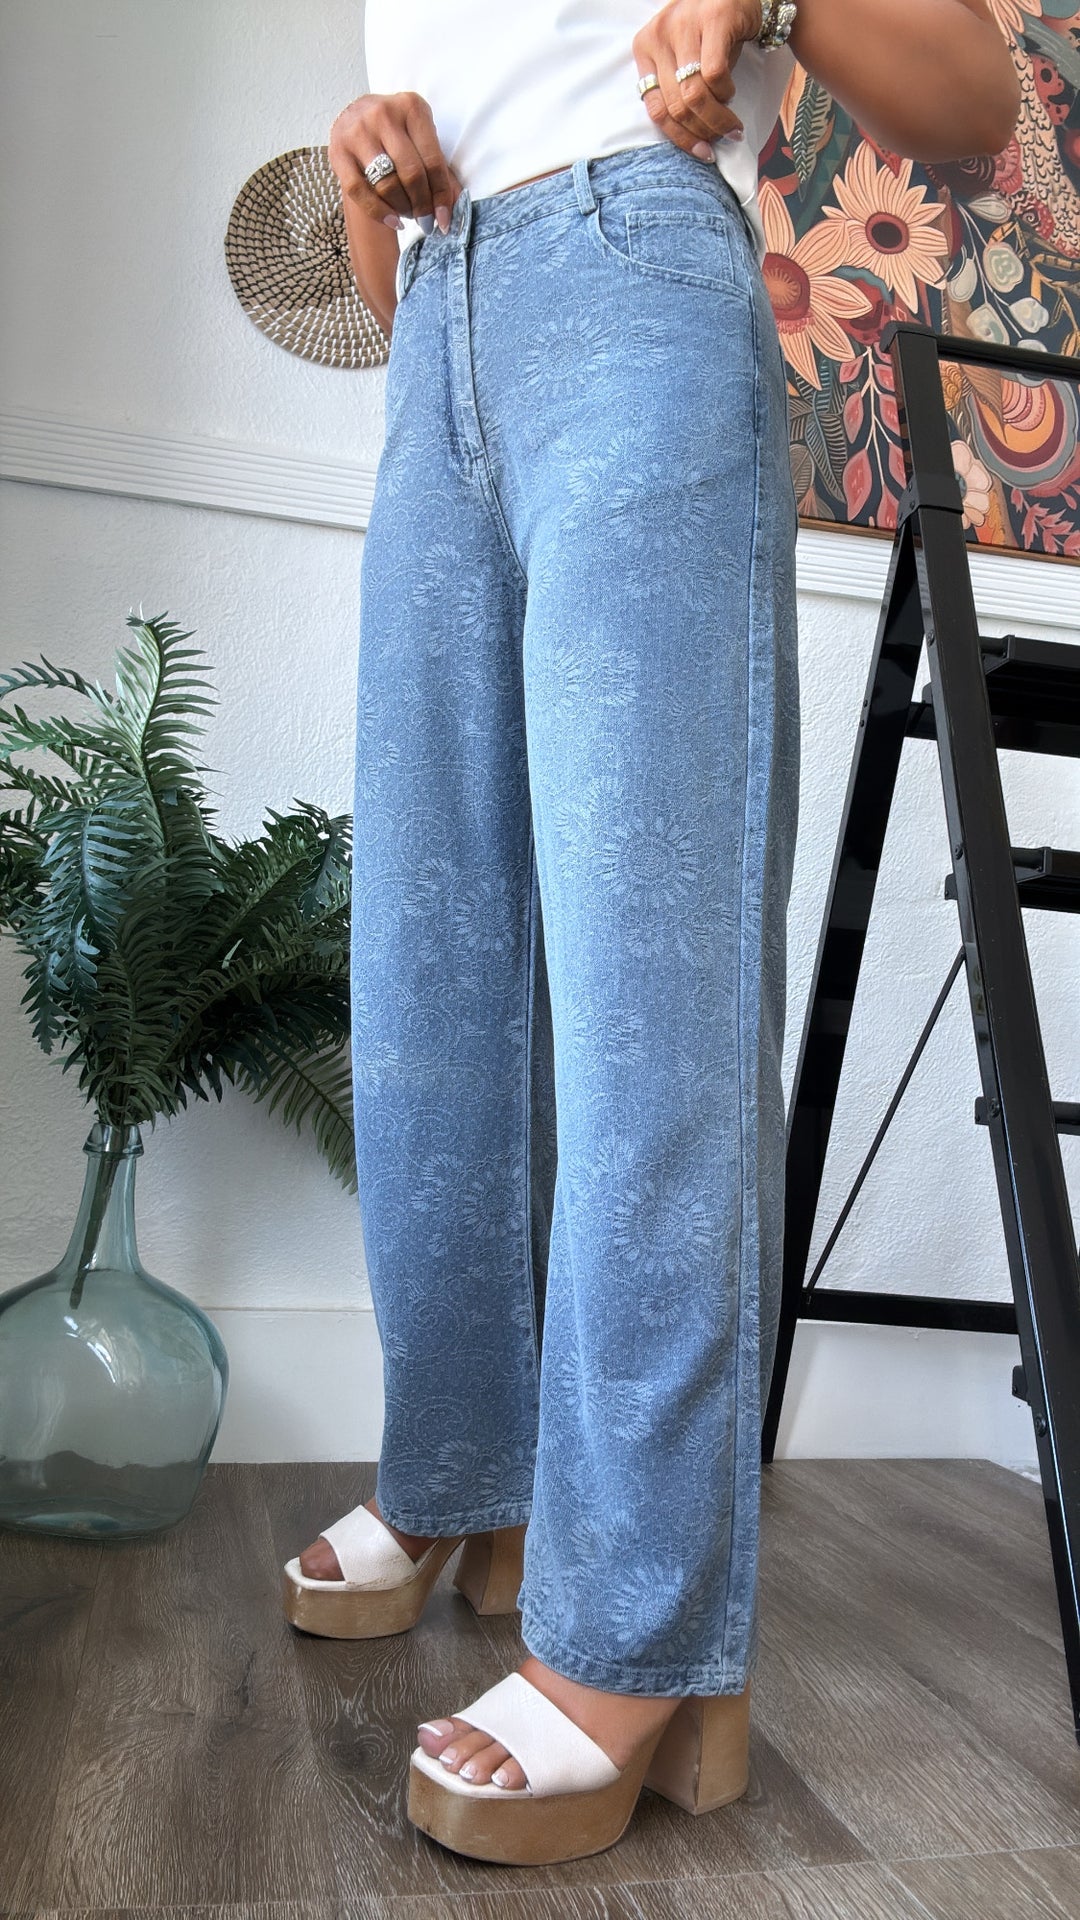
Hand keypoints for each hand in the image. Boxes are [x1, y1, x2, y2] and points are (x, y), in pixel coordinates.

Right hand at [328, 91, 462, 233]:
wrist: (356, 115)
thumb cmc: (397, 131)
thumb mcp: (421, 138)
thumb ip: (439, 169)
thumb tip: (450, 209)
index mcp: (411, 107)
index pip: (433, 160)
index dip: (441, 195)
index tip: (445, 220)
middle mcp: (383, 115)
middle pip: (411, 174)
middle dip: (422, 205)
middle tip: (426, 221)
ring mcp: (358, 131)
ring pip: (387, 184)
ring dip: (403, 209)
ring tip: (409, 215)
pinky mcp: (338, 151)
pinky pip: (360, 192)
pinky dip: (379, 212)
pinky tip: (393, 220)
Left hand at [633, 0, 764, 155]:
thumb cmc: (711, 31)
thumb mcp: (684, 58)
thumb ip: (677, 89)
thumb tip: (692, 137)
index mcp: (645, 47)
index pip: (655, 108)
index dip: (680, 137)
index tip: (702, 151)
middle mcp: (659, 35)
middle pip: (676, 106)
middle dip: (702, 131)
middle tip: (722, 138)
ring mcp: (684, 25)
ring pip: (694, 95)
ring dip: (716, 118)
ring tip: (731, 124)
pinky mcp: (713, 19)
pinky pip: (714, 74)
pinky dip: (725, 92)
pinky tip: (731, 93)